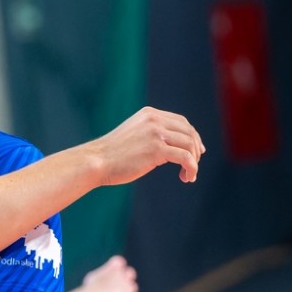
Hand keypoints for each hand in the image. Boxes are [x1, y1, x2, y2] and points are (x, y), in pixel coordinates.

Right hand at [78, 255, 140, 291]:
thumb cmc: (90, 291)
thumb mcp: (93, 277)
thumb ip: (104, 275)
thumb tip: (107, 278)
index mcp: (114, 266)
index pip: (119, 262)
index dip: (116, 268)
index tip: (109, 275)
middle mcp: (124, 275)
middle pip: (130, 273)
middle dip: (125, 279)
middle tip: (115, 287)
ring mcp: (129, 287)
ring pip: (133, 287)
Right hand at [90, 107, 204, 184]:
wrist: (96, 161)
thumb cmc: (112, 155)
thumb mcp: (134, 135)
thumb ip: (151, 135)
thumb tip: (172, 150)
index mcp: (149, 114)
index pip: (181, 122)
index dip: (192, 137)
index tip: (196, 151)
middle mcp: (154, 120)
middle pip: (189, 132)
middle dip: (196, 150)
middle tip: (193, 165)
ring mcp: (156, 133)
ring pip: (190, 145)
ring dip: (194, 162)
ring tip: (188, 175)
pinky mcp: (157, 149)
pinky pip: (185, 158)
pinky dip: (192, 168)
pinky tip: (187, 178)